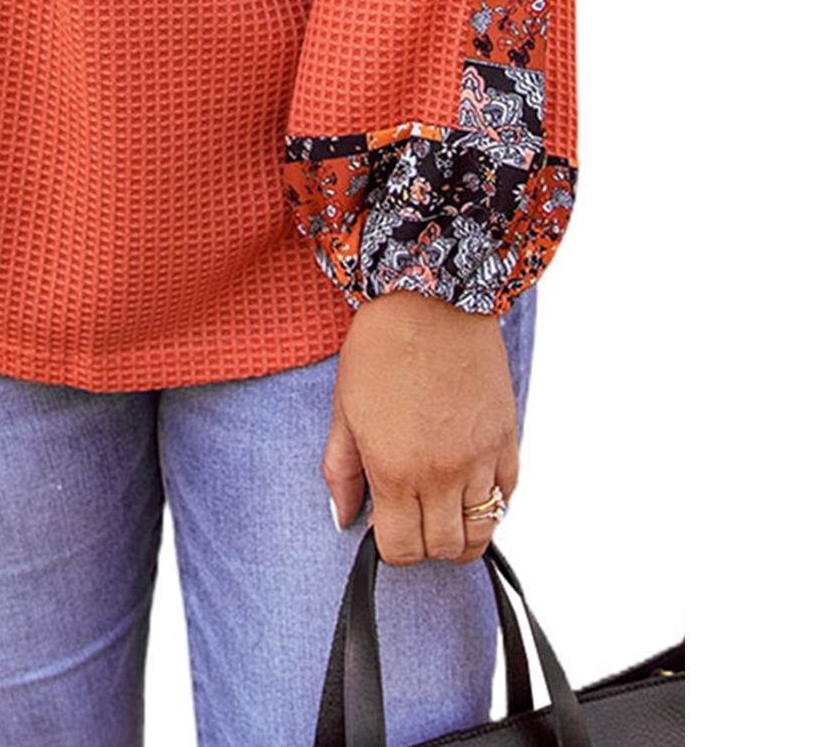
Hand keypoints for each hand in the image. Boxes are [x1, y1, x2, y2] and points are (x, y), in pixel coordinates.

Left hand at [322, 289, 518, 564]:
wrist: (429, 299)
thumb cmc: (380, 347)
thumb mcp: (345, 409)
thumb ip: (341, 471)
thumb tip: (344, 517)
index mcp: (395, 469)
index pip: (402, 550)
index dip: (390, 546)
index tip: (384, 522)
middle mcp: (442, 474)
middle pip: (445, 548)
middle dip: (425, 542)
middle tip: (412, 514)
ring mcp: (480, 458)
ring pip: (483, 530)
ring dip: (461, 529)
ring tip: (442, 506)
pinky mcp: (506, 439)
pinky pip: (507, 495)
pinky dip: (490, 501)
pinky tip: (468, 482)